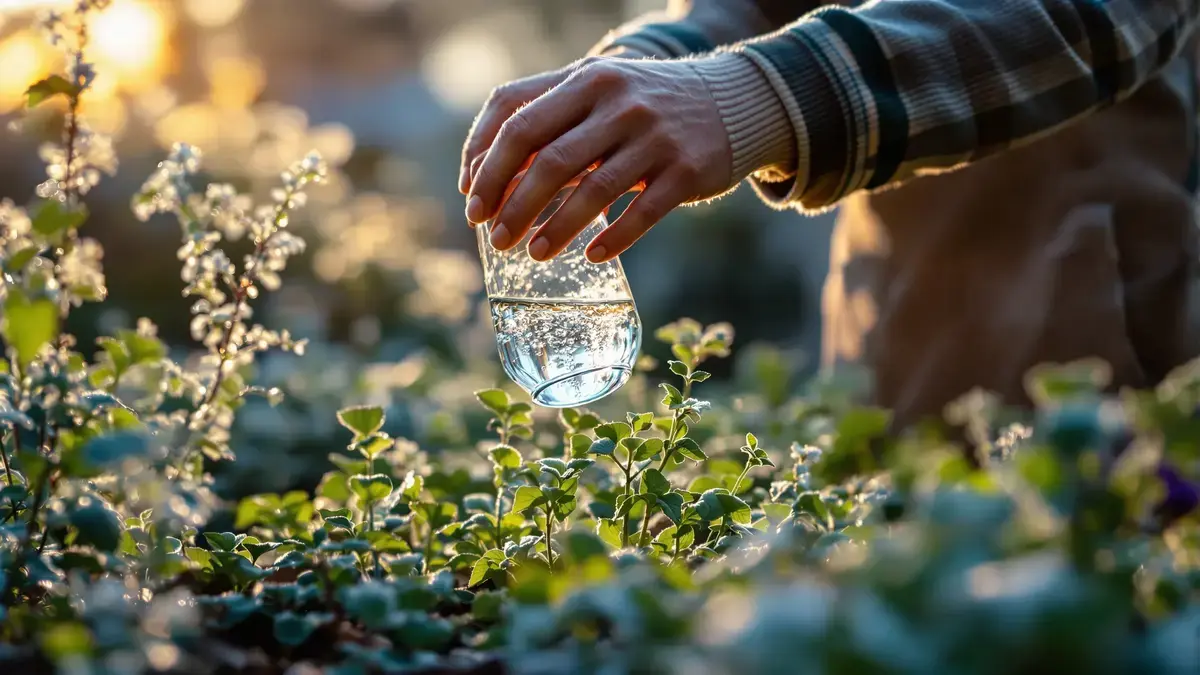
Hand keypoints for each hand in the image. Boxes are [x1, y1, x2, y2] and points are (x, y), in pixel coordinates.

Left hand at [460, 57, 731, 262]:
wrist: (734, 101)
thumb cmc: (643, 106)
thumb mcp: (596, 93)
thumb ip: (545, 119)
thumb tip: (483, 175)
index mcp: (585, 80)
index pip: (517, 121)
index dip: (486, 166)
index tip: (472, 204)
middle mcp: (618, 103)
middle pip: (549, 160)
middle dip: (514, 206)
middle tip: (496, 240)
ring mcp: (655, 136)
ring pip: (593, 191)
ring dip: (556, 229)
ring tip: (534, 254)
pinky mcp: (687, 170)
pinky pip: (643, 213)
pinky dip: (614, 239)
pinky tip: (591, 256)